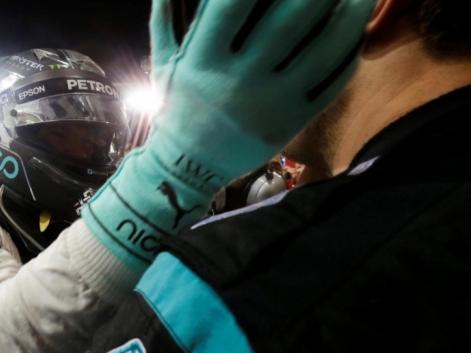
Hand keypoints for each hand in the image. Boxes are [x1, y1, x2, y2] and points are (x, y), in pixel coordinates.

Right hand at [83, 0, 375, 268]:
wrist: (189, 168)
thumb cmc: (177, 111)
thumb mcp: (163, 66)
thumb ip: (163, 21)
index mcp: (202, 62)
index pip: (231, 6)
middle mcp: (237, 81)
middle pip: (288, 21)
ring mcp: (269, 104)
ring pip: (321, 51)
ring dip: (348, 15)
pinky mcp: (290, 123)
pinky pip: (330, 84)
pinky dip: (348, 54)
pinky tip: (355, 32)